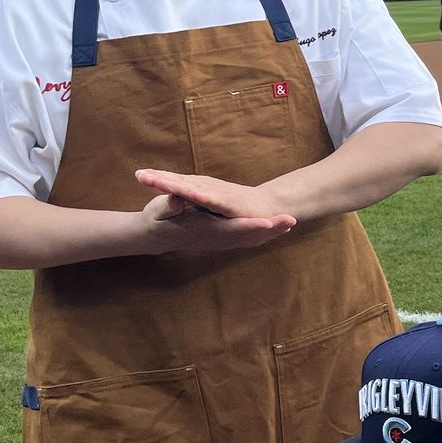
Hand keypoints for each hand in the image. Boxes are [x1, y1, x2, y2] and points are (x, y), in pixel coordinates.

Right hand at [135, 169, 296, 253]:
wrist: (151, 237)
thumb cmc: (154, 220)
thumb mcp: (157, 211)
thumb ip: (168, 207)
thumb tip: (177, 201)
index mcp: (202, 230)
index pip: (231, 228)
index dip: (250, 225)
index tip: (268, 222)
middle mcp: (213, 238)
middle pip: (246, 236)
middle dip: (269, 230)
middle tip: (290, 221)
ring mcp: (216, 241)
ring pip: (247, 239)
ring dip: (269, 233)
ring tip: (289, 224)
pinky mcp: (217, 240)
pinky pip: (242, 240)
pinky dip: (258, 236)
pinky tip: (272, 232)